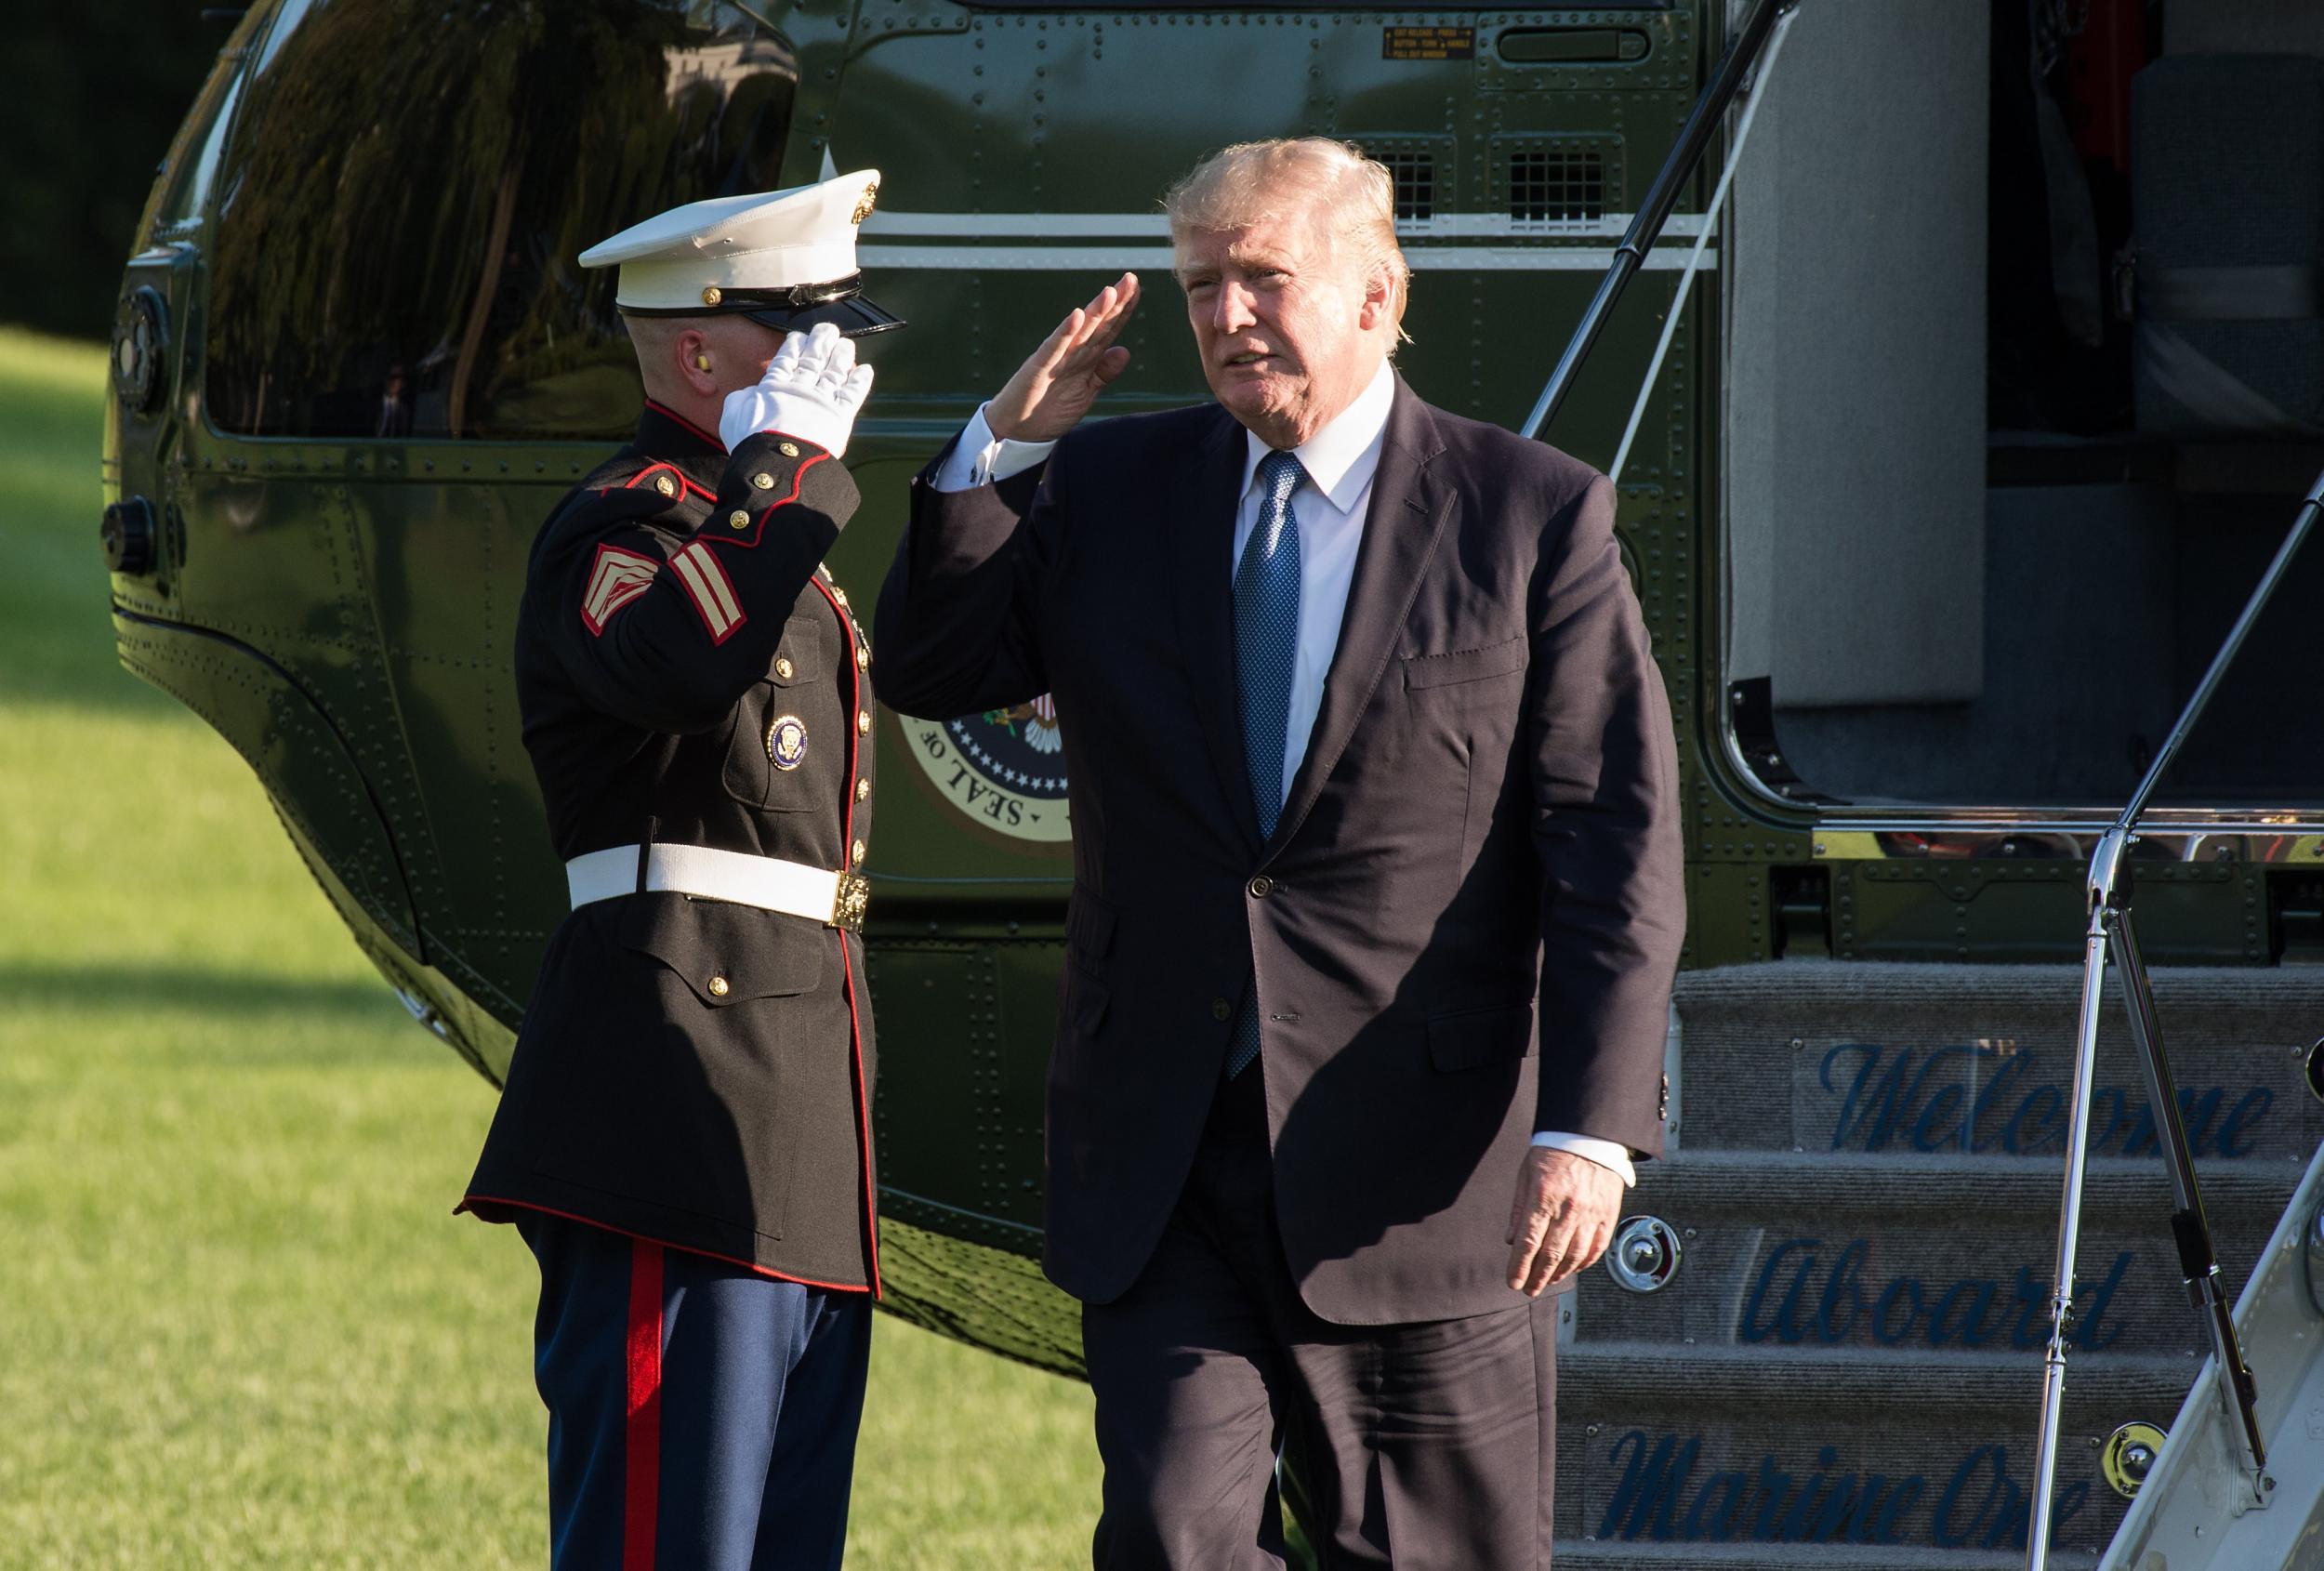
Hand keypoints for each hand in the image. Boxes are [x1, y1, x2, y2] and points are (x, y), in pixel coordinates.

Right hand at [719, 322, 874, 456]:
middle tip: (828, 329)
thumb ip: (743, 399)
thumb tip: (751, 394)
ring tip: (847, 344)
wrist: (776, 460)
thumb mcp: (733, 413)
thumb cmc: (751, 441)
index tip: (800, 336)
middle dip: (821, 342)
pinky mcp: (840, 416)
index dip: (794, 346)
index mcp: (774, 387)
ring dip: (842, 356)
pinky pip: (853, 394)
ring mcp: (821, 401)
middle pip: (813, 360)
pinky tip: (866, 370)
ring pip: (835, 372)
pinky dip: (860, 381)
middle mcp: (800, 390)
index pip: (786, 360)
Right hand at [987, 274, 1139, 441]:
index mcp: (1085, 358)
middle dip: (1114, 303)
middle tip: (1129, 279)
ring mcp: (1055, 358)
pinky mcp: (1038, 368)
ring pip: (1079, 332)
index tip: (1137, 288)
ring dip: (1095, 312)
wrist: (1017, 430)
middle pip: (1097, 324)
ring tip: (1110, 292)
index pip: (1108, 329)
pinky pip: (1054, 348)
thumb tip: (1125, 351)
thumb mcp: (1086, 392)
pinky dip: (1066, 333)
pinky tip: (1077, 317)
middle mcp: (1072, 353)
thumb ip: (1104, 373)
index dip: (1123, 310)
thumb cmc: (1048, 409)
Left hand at [1505, 1146, 1622, 1297]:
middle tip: (1529, 1290)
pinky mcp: (1608, 1213)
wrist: (1590, 1134)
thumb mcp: (1526, 1174)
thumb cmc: (1553, 1151)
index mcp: (1544, 1196)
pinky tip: (1573, 1269)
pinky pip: (1597, 1246)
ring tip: (1548, 1282)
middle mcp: (1569, 1208)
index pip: (1528, 1242)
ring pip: (1575, 1255)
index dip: (1519, 1266)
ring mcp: (1592, 1212)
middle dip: (1537, 1277)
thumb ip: (1518, 1209)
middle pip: (1551, 1254)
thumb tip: (1510, 1241)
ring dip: (1560, 1274)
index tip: (1513, 1282)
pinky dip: (1584, 1262)